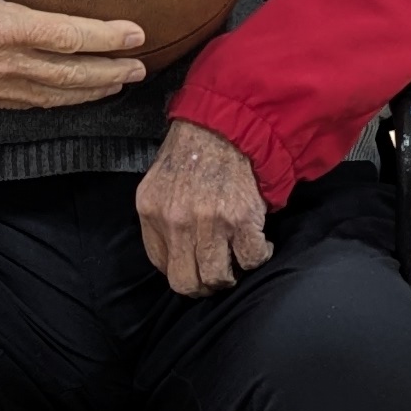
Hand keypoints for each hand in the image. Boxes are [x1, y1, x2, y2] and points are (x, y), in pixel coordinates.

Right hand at [0, 0, 147, 108]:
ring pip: (54, 95)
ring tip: (119, 81)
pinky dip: (60, 100)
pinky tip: (77, 93)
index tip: (135, 33)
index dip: (104, 37)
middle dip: (109, 71)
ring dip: (91, 90)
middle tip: (140, 66)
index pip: (65, 36)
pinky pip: (31, 104)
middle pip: (69, 74)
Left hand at [136, 121, 270, 296]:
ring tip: (237, 258)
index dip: (182, 268)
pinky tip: (259, 242)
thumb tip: (174, 253)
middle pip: (186, 283)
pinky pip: (251, 259)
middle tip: (216, 273)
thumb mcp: (158, 181)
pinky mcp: (242, 219)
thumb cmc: (193, 152)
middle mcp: (177, 221)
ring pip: (218, 278)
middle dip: (203, 286)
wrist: (226, 124)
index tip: (195, 262)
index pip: (161, 265)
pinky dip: (259, 256)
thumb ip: (161, 217)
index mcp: (151, 211)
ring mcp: (210, 222)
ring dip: (230, 275)